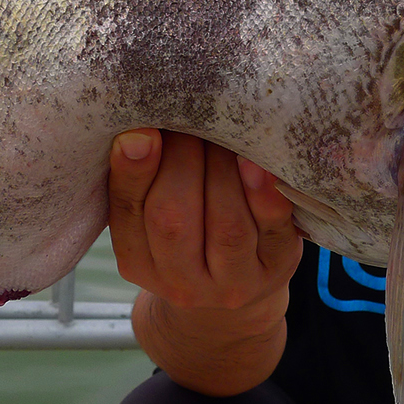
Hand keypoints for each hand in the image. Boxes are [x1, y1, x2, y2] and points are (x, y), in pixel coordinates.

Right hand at [106, 130, 302, 394]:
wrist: (234, 288)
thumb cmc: (188, 231)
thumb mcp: (150, 217)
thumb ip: (142, 179)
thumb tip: (142, 126)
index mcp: (135, 263)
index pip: (126, 214)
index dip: (134, 171)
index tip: (142, 130)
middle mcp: (181, 283)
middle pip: (173, 220)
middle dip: (182, 160)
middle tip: (191, 115)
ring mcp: (233, 282)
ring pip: (226, 226)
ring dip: (222, 169)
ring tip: (223, 128)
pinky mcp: (277, 268)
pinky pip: (273, 231)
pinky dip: (265, 195)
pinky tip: (259, 163)